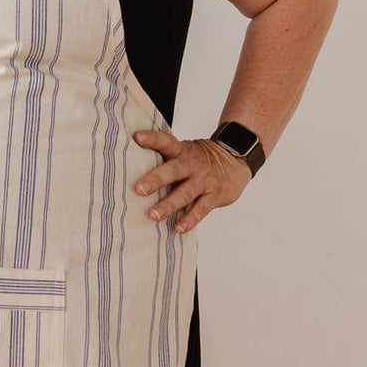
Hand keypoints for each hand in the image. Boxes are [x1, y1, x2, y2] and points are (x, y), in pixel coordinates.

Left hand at [133, 131, 253, 233]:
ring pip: (186, 193)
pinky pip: (201, 209)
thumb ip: (165, 158)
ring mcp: (205, 180)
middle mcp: (193, 164)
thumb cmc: (200, 160)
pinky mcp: (215, 195)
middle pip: (174, 170)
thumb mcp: (184, 151)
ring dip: (169, 205)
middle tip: (139, 189)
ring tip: (153, 215)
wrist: (236, 161)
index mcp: (182, 151)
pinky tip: (178, 228)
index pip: (166, 141)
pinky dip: (190, 219)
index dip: (152, 138)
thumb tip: (130, 167)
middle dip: (156, 179)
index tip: (137, 138)